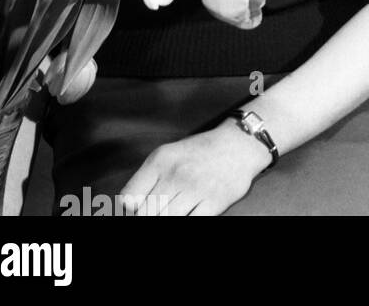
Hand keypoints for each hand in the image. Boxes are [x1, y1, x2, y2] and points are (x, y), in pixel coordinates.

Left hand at [118, 122, 271, 215]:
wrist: (240, 144)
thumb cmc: (199, 152)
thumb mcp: (169, 155)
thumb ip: (147, 180)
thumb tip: (129, 210)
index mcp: (161, 160)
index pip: (128, 199)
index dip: (131, 210)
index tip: (140, 209)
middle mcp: (177, 173)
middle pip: (145, 214)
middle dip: (150, 216)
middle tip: (161, 211)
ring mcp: (196, 188)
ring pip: (166, 220)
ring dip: (168, 218)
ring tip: (176, 210)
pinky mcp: (215, 202)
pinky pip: (192, 223)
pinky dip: (187, 220)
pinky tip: (189, 213)